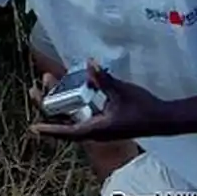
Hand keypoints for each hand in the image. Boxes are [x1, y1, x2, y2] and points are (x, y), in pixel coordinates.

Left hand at [29, 60, 170, 141]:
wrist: (163, 119)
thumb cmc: (143, 108)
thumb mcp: (121, 91)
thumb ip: (103, 79)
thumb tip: (89, 64)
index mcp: (97, 129)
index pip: (68, 131)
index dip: (50, 130)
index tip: (33, 128)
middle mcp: (95, 131)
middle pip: (65, 122)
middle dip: (48, 106)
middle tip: (33, 89)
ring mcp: (100, 128)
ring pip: (73, 118)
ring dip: (60, 103)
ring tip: (49, 83)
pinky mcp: (106, 123)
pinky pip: (82, 115)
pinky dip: (73, 104)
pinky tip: (70, 90)